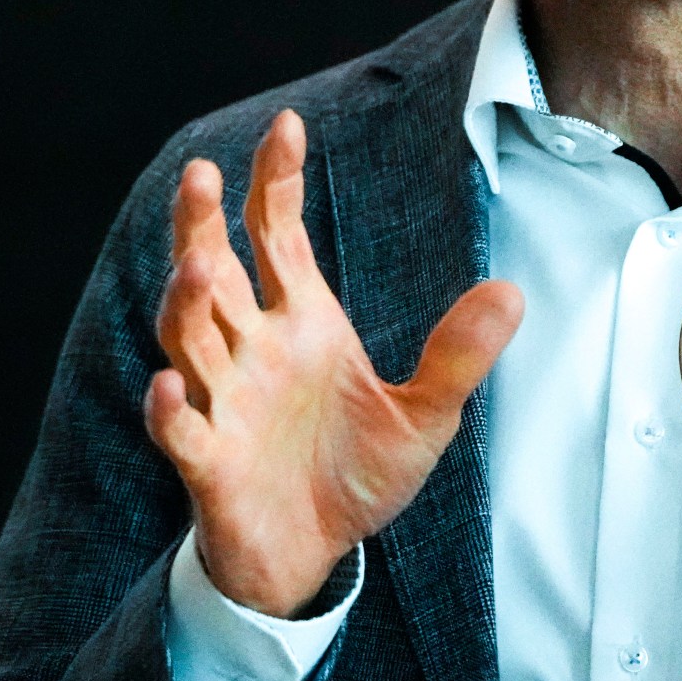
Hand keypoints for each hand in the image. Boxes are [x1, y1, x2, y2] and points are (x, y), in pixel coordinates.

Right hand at [144, 109, 524, 615]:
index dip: (275, 181)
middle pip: (213, 270)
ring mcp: (223, 400)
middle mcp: (251, 349)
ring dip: (186, 302)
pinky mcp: (207, 459)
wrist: (315, 555)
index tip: (288, 125)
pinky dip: (171, 407)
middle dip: (202, 223)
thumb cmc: (356, 473)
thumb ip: (458, 356)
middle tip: (201, 173)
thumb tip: (510, 291)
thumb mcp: (425, 416)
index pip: (275, 233)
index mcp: (301, 322)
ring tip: (196, 264)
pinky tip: (171, 385)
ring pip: (188, 337)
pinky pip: (180, 428)